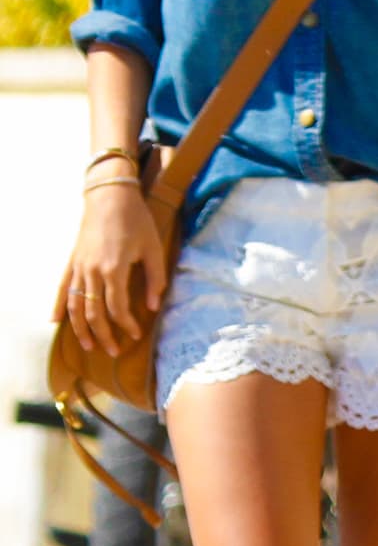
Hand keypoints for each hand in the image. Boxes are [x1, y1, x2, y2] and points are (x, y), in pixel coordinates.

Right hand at [53, 184, 166, 358]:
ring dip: (80, 328)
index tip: (136, 334)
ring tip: (89, 345)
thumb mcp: (153, 248)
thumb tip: (154, 306)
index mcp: (114, 270)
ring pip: (75, 305)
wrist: (110, 194)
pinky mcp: (72, 260)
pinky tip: (55, 322)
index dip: (126, 324)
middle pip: (94, 313)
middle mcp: (92, 271)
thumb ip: (156, 279)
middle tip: (113, 351)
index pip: (117, 308)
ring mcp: (79, 266)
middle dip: (104, 335)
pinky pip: (62, 288)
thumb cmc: (136, 220)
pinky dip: (58, 306)